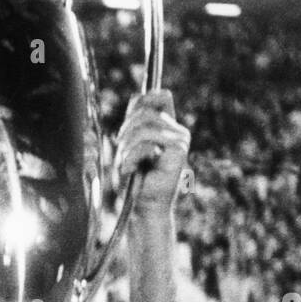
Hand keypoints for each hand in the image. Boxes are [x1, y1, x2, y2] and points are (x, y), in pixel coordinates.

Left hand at [114, 90, 190, 215]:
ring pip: (145, 127)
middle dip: (126, 129)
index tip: (126, 127)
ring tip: (124, 163)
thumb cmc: (137, 179)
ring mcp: (181, 140)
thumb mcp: (131, 144)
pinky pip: (147, 144)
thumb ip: (136, 121)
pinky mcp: (179, 151)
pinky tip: (129, 171)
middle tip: (119, 149)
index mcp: (170, 127)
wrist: (146, 206)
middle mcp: (179, 131)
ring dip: (127, 146)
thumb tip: (138, 95)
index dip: (141, 103)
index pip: (160, 96)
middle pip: (146, 111)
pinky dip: (130, 158)